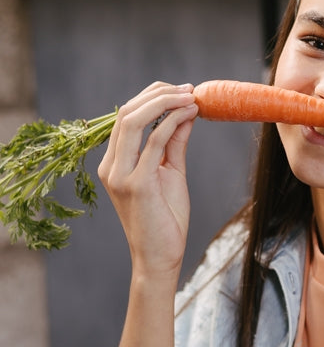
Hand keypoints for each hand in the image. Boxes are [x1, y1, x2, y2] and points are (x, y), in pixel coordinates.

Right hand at [98, 81, 197, 277]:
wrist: (160, 258)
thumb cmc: (165, 219)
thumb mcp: (170, 172)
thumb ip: (174, 142)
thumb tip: (185, 112)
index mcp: (114, 162)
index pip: (126, 117)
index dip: (152, 97)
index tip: (181, 90)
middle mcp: (110, 166)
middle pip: (126, 113)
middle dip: (158, 93)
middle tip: (188, 88)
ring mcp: (119, 175)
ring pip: (133, 121)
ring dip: (164, 102)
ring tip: (190, 96)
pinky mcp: (136, 185)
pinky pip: (154, 142)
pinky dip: (172, 122)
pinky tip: (190, 113)